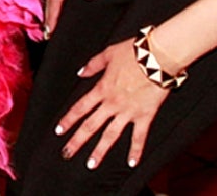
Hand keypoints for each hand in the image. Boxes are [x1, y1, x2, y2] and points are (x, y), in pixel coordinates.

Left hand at [54, 39, 171, 170]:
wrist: (157, 56)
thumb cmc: (134, 52)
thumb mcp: (108, 53)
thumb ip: (93, 64)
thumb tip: (80, 73)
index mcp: (102, 89)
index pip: (80, 108)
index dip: (68, 120)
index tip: (59, 131)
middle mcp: (112, 104)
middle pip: (90, 126)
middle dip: (77, 141)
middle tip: (67, 153)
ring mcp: (128, 112)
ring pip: (110, 135)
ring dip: (99, 151)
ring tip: (91, 164)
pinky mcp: (145, 116)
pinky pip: (139, 137)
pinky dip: (136, 151)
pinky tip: (132, 163)